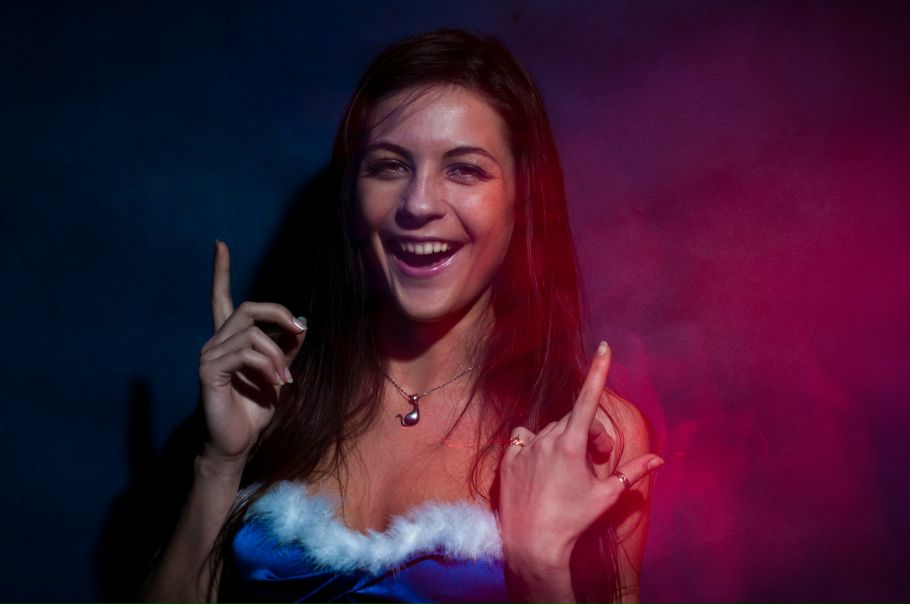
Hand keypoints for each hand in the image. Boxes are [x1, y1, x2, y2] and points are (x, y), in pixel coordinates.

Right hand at [197, 241, 306, 472]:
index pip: (222, 298)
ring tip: (285, 379)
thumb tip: (300, 325)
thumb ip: (286, 348)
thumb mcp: (278, 373)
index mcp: (229, 340)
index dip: (221, 272)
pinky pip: (245, 354)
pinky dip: (268, 366)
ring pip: (252, 335)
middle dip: (278, 314)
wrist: (237, 444)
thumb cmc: (255, 409)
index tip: (220, 245)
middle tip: (299, 330)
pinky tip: (276, 384)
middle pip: (246, 308)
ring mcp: (209, 356)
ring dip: (278, 355)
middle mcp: (215, 343)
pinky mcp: (209, 372)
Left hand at [498, 342, 662, 577]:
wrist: (533, 544)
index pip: (588, 399)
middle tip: (598, 460)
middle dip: (588, 435)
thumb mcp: (607, 495)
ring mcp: (523, 449)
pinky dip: (533, 446)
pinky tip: (539, 465)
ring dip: (561, 440)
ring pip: (547, 430)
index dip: (599, 371)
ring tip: (568, 468)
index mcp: (571, 444)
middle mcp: (545, 440)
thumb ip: (633, 472)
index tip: (604, 347)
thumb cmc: (573, 520)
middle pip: (572, 421)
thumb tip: (659, 459)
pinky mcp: (507, 461)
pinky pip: (522, 440)